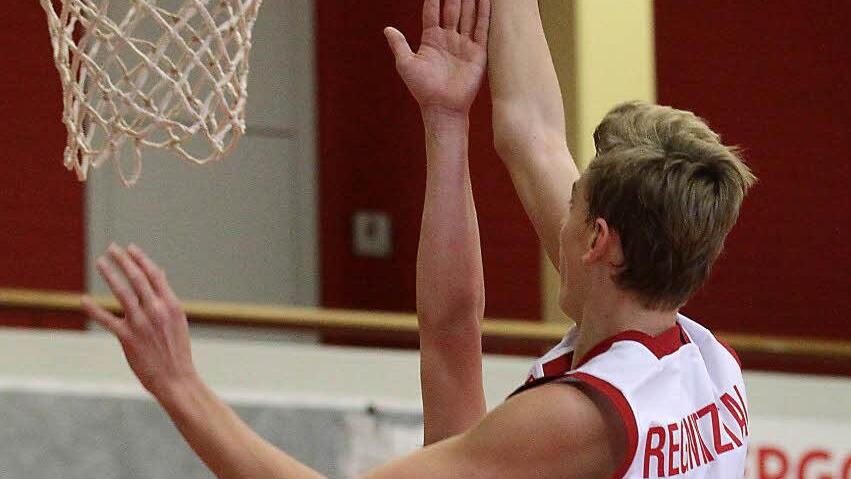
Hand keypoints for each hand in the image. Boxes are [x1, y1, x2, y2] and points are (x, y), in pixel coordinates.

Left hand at [82, 244, 197, 398]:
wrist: (176, 379)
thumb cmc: (177, 350)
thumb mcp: (177, 320)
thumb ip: (166, 298)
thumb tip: (159, 274)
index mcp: (172, 305)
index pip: (154, 275)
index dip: (141, 259)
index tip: (130, 248)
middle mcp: (157, 310)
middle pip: (137, 279)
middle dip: (124, 260)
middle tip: (112, 248)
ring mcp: (141, 323)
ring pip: (123, 293)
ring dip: (110, 275)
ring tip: (100, 262)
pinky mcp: (128, 338)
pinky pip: (108, 319)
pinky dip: (94, 309)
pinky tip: (83, 300)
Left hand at [385, 0, 490, 115]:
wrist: (442, 107)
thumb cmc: (422, 89)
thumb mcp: (406, 64)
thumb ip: (399, 44)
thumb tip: (387, 29)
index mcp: (431, 39)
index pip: (433, 11)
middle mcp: (448, 38)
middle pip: (452, 9)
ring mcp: (464, 44)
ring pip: (468, 15)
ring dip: (470, 0)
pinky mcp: (477, 52)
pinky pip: (481, 28)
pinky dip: (484, 13)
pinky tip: (486, 0)